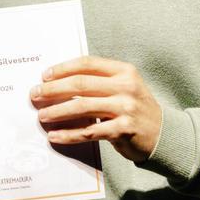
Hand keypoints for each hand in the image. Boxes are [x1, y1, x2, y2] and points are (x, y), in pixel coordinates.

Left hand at [31, 56, 162, 162]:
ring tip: (41, 115)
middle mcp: (125, 87)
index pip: (87, 64)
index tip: (44, 76)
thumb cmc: (136, 108)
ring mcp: (125, 108)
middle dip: (53, 89)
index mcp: (124, 71)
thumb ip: (100, 81)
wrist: (165, 134)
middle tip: (34, 95)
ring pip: (81, 106)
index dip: (62, 68)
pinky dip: (68, 134)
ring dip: (57, 111)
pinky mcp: (123, 130)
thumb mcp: (125, 86)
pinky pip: (88, 131)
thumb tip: (60, 80)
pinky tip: (54, 135)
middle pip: (80, 84)